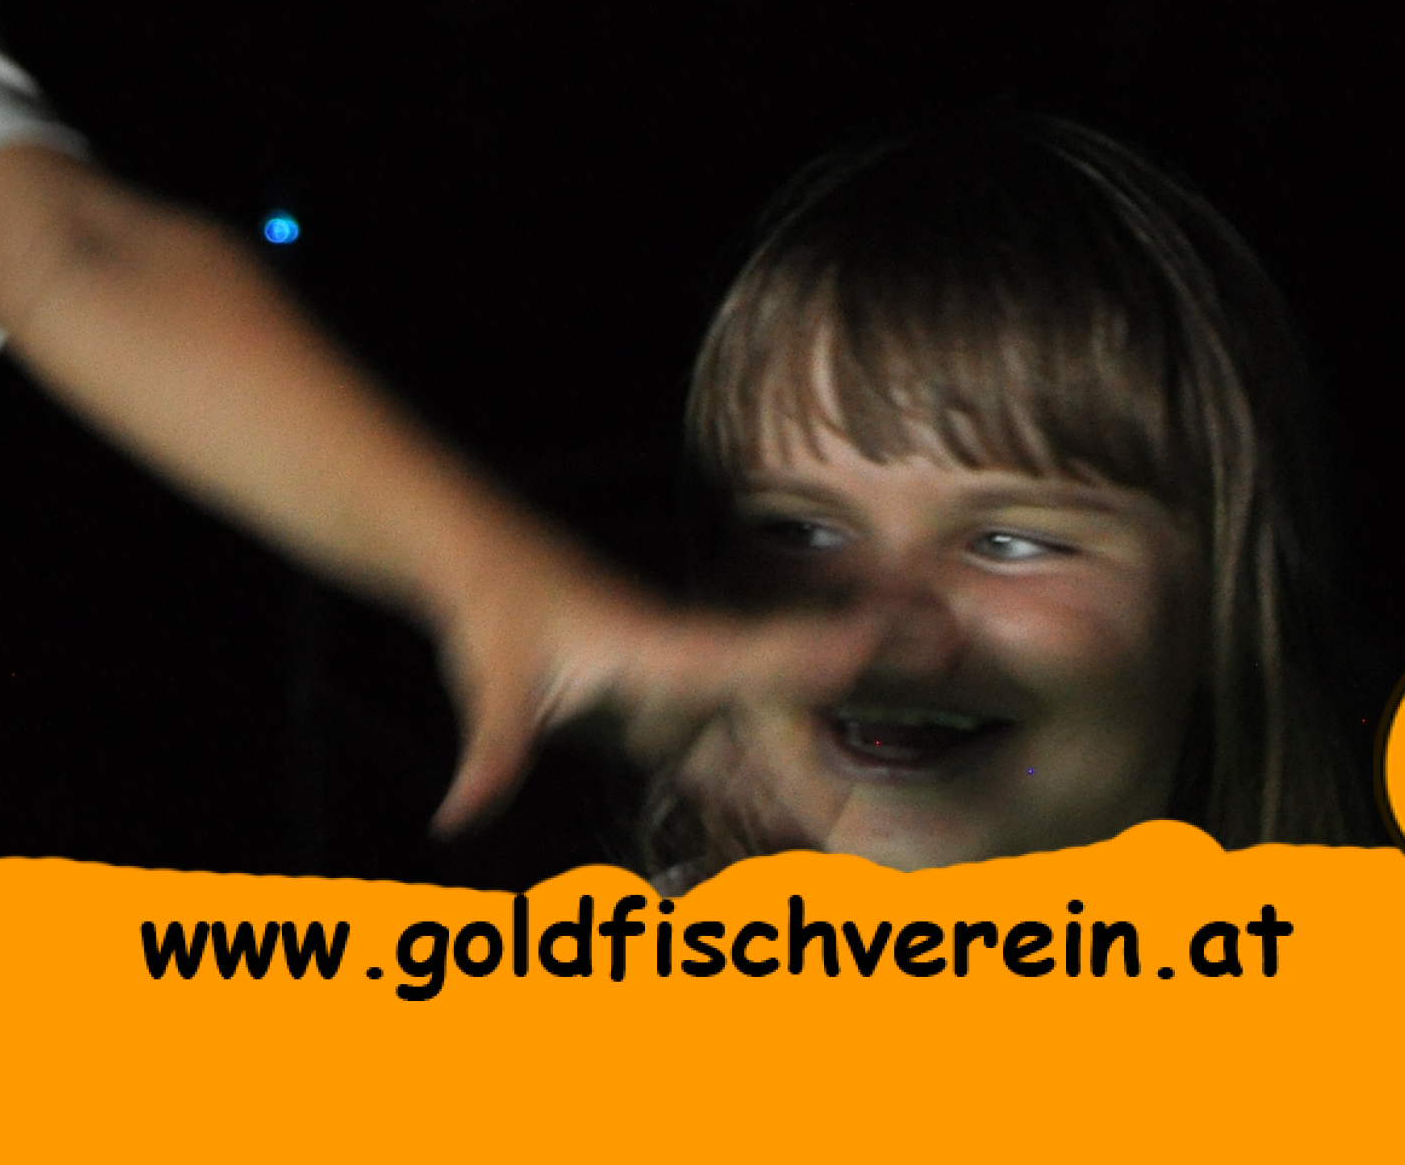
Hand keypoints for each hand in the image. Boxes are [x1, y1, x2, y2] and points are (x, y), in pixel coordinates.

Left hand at [427, 536, 880, 835]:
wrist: (488, 573)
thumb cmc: (499, 616)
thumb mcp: (492, 687)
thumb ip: (490, 755)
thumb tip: (456, 818)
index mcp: (665, 650)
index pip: (763, 653)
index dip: (830, 650)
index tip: (894, 633)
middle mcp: (691, 670)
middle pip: (795, 678)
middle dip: (872, 660)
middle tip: (948, 643)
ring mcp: (684, 696)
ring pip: (771, 738)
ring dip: (826, 763)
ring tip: (892, 802)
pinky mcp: (666, 722)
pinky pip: (733, 767)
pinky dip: (773, 797)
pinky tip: (812, 831)